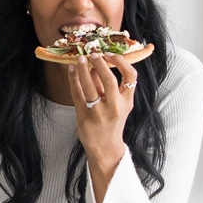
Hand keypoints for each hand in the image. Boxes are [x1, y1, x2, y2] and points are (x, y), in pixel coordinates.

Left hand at [68, 52, 137, 166]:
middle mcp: (115, 107)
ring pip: (90, 87)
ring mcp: (99, 113)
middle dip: (100, 64)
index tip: (110, 54)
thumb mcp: (117, 104)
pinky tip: (70, 70)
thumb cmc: (112, 122)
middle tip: (93, 54)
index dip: (121, 63)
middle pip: (109, 80)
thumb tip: (96, 63)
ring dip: (83, 70)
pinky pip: (77, 94)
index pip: (131, 77)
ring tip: (79, 59)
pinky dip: (73, 80)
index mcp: (127, 102)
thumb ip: (107, 85)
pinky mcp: (84, 116)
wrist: (105, 148)